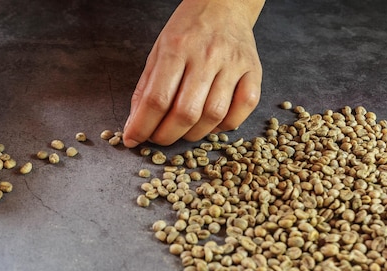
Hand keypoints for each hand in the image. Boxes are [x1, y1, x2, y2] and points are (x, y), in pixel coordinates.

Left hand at [123, 0, 263, 147]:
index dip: (142, 127)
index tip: (133, 140)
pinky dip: (225, 125)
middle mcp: (207, 56)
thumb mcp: (157, 52)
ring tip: (183, 131)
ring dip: (194, 134)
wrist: (223, 5)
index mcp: (177, 48)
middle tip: (158, 138)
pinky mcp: (253, 71)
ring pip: (214, 115)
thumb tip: (133, 127)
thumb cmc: (187, 31)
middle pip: (186, 112)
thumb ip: (144, 90)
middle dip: (166, 136)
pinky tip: (212, 123)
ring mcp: (233, 64)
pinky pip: (242, 110)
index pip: (157, 99)